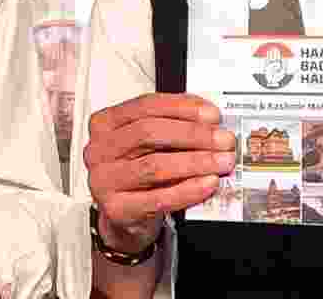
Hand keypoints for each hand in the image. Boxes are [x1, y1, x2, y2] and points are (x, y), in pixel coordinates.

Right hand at [84, 93, 234, 252]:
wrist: (124, 216)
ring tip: (222, 162)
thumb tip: (210, 118)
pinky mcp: (116, 209)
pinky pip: (159, 198)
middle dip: (193, 135)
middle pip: (149, 133)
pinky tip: (208, 183)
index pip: (146, 106)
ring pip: (154, 165)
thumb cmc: (137, 172)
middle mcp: (99, 149)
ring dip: (195, 162)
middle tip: (223, 140)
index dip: (183, 108)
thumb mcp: (149, 143)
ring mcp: (104, 180)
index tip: (212, 115)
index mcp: (105, 123)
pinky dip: (188, 189)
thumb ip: (172, 125)